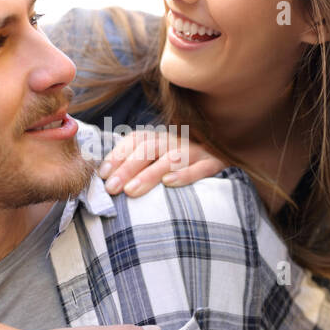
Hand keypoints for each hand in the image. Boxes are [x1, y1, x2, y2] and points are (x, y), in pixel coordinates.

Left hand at [98, 128, 226, 196]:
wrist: (227, 159)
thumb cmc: (185, 167)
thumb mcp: (161, 161)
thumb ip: (137, 166)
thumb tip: (106, 179)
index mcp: (161, 139)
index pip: (137, 139)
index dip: (118, 154)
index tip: (103, 174)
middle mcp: (177, 141)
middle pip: (149, 149)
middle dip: (127, 168)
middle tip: (112, 188)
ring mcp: (196, 152)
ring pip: (171, 159)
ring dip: (149, 174)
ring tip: (131, 191)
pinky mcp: (215, 164)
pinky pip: (200, 168)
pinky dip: (185, 174)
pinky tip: (169, 183)